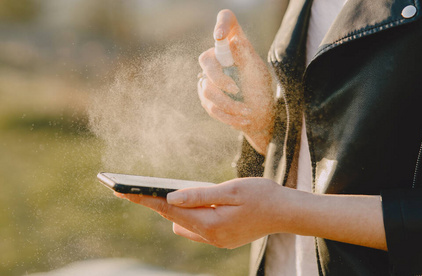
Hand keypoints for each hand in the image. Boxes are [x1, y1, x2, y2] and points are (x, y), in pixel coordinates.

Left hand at [117, 178, 288, 248]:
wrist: (287, 212)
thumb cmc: (262, 196)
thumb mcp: (231, 190)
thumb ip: (199, 194)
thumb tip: (171, 196)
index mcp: (211, 224)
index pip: (170, 210)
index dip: (146, 199)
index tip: (124, 191)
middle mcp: (211, 237)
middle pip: (173, 219)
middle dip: (156, 204)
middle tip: (136, 190)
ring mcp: (217, 241)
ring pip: (184, 225)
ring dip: (175, 210)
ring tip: (164, 192)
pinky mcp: (223, 238)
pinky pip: (197, 227)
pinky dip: (190, 214)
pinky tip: (191, 202)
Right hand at [198, 9, 274, 154]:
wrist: (259, 116)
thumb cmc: (260, 90)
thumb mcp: (258, 73)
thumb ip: (246, 57)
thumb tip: (233, 40)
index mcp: (235, 42)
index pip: (226, 19)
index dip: (221, 23)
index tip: (219, 36)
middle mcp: (218, 56)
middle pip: (206, 60)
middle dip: (220, 79)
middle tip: (236, 90)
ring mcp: (208, 75)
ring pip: (208, 89)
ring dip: (230, 104)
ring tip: (248, 112)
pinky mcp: (205, 95)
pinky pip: (211, 106)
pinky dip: (229, 116)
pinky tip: (244, 120)